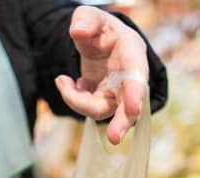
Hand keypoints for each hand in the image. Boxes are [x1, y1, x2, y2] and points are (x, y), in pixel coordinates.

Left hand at [55, 6, 148, 144]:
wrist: (97, 41)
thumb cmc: (100, 28)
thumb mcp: (91, 16)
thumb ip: (86, 19)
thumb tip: (78, 32)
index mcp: (133, 54)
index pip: (137, 77)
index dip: (136, 93)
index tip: (133, 109)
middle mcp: (128, 79)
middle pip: (129, 107)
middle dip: (122, 123)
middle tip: (114, 138)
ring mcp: (116, 94)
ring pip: (101, 110)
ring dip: (78, 102)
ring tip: (62, 81)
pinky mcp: (102, 101)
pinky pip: (87, 108)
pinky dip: (73, 98)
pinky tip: (68, 82)